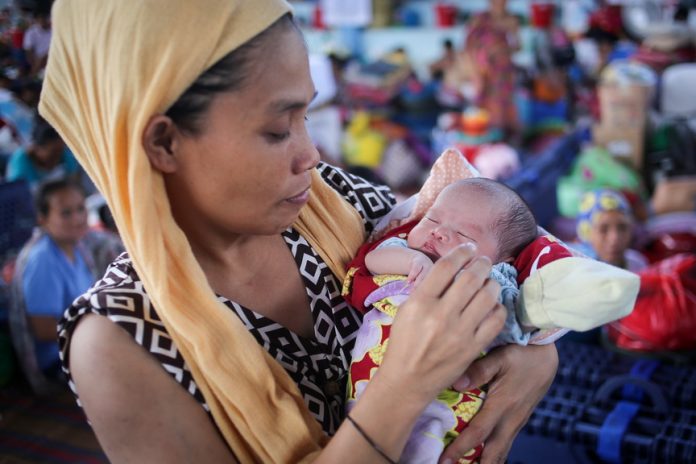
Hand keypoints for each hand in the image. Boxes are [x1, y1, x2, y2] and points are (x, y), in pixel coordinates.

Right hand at [380, 244, 506, 403]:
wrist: (407, 381)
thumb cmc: (403, 343)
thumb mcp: (406, 310)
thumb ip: (426, 289)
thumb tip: (450, 268)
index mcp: (420, 303)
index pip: (446, 267)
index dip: (460, 253)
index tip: (467, 249)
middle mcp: (441, 315)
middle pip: (470, 277)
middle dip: (481, 263)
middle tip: (483, 260)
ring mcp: (460, 332)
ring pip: (487, 296)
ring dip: (492, 282)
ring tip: (489, 281)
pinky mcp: (473, 348)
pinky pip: (495, 320)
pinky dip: (498, 307)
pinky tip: (493, 304)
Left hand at [440, 344, 558, 463]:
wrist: (545, 355)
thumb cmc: (520, 354)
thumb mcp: (500, 356)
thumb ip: (479, 370)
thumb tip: (456, 384)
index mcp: (503, 405)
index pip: (478, 433)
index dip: (460, 448)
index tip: (444, 459)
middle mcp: (511, 419)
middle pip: (492, 452)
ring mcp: (516, 422)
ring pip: (501, 451)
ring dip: (485, 462)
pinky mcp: (519, 420)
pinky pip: (505, 443)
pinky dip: (494, 454)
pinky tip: (482, 457)